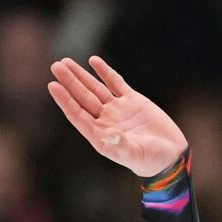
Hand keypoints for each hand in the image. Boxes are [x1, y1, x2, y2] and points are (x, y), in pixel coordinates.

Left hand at [47, 56, 187, 177]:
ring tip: (65, 62)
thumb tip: (108, 135)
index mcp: (99, 135)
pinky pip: (115, 82)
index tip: (52, 85)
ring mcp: (117, 109)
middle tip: (55, 66)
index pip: (77, 114)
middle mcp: (104, 120)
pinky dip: (105, 72)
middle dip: (69, 82)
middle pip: (82, 98)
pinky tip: (93, 61)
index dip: (64, 100)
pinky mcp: (132, 100)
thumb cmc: (150, 160)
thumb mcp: (135, 154)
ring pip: (95, 88)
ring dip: (81, 75)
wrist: (169, 155)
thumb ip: (121, 145)